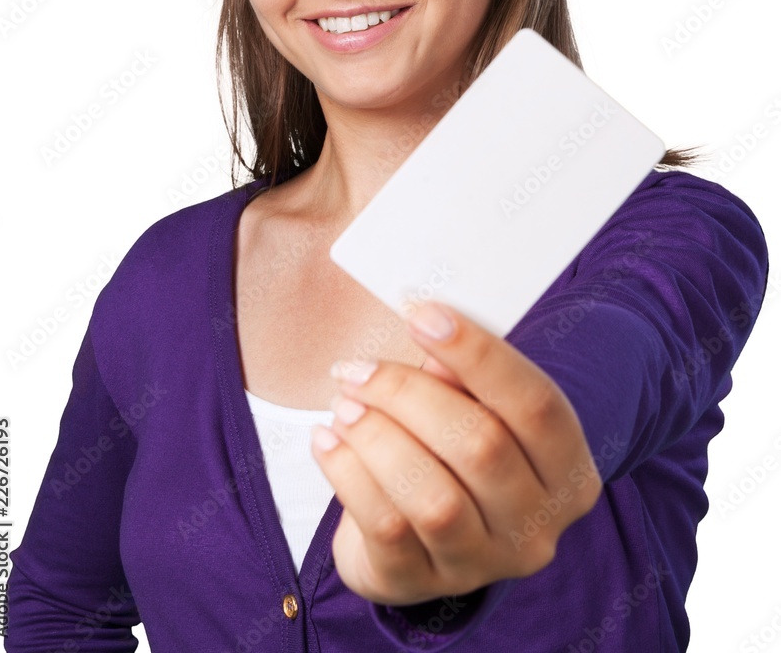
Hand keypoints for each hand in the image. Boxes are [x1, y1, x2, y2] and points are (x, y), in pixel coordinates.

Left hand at [311, 300, 602, 605]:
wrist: (419, 535)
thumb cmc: (451, 449)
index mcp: (568, 469)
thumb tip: (427, 325)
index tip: (420, 312)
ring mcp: (482, 563)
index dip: (477, 352)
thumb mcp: (471, 407)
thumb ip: (458, 376)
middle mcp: (537, 526)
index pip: (535, 403)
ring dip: (377, 436)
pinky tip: (327, 439)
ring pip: (432, 495)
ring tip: (343, 403)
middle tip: (357, 368)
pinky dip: (347, 472)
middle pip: (480, 446)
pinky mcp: (421, 583)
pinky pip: (384, 524)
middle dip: (407, 394)